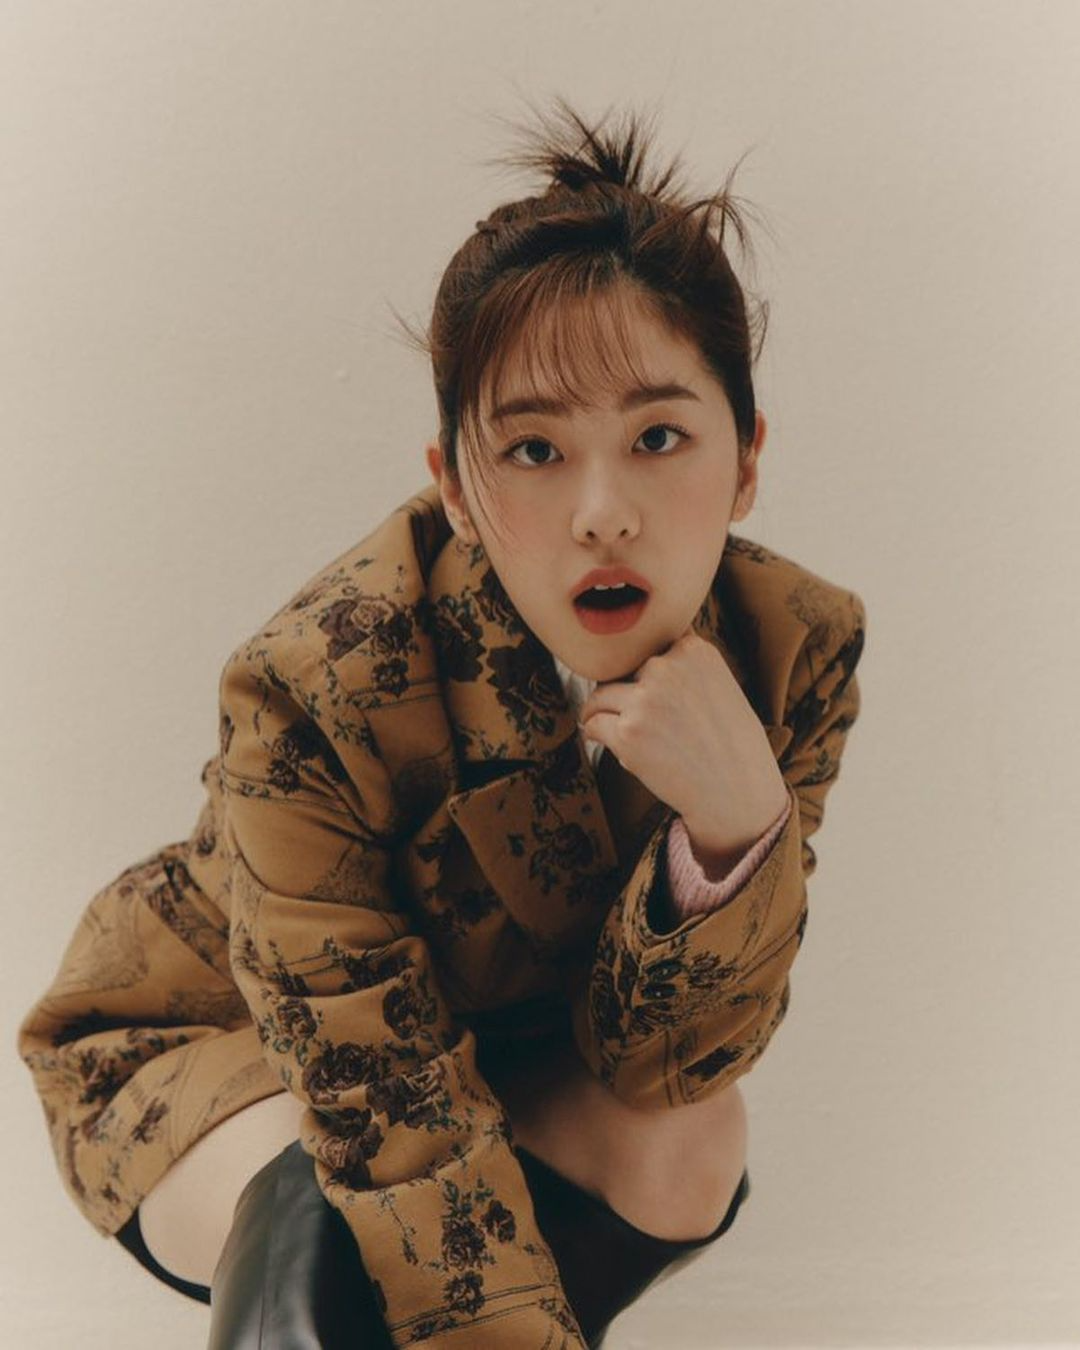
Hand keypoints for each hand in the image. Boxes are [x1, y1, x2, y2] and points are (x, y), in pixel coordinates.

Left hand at [578, 630, 788, 866]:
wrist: (737, 793)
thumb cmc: (731, 743)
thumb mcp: (720, 685)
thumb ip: (683, 667)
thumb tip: (637, 662)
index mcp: (693, 649)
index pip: (650, 648)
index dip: (649, 675)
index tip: (658, 698)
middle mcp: (666, 668)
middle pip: (624, 671)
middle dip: (629, 694)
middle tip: (648, 724)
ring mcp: (645, 700)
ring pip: (601, 696)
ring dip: (603, 713)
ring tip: (622, 733)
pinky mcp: (627, 733)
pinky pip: (593, 724)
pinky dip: (594, 734)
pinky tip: (604, 742)